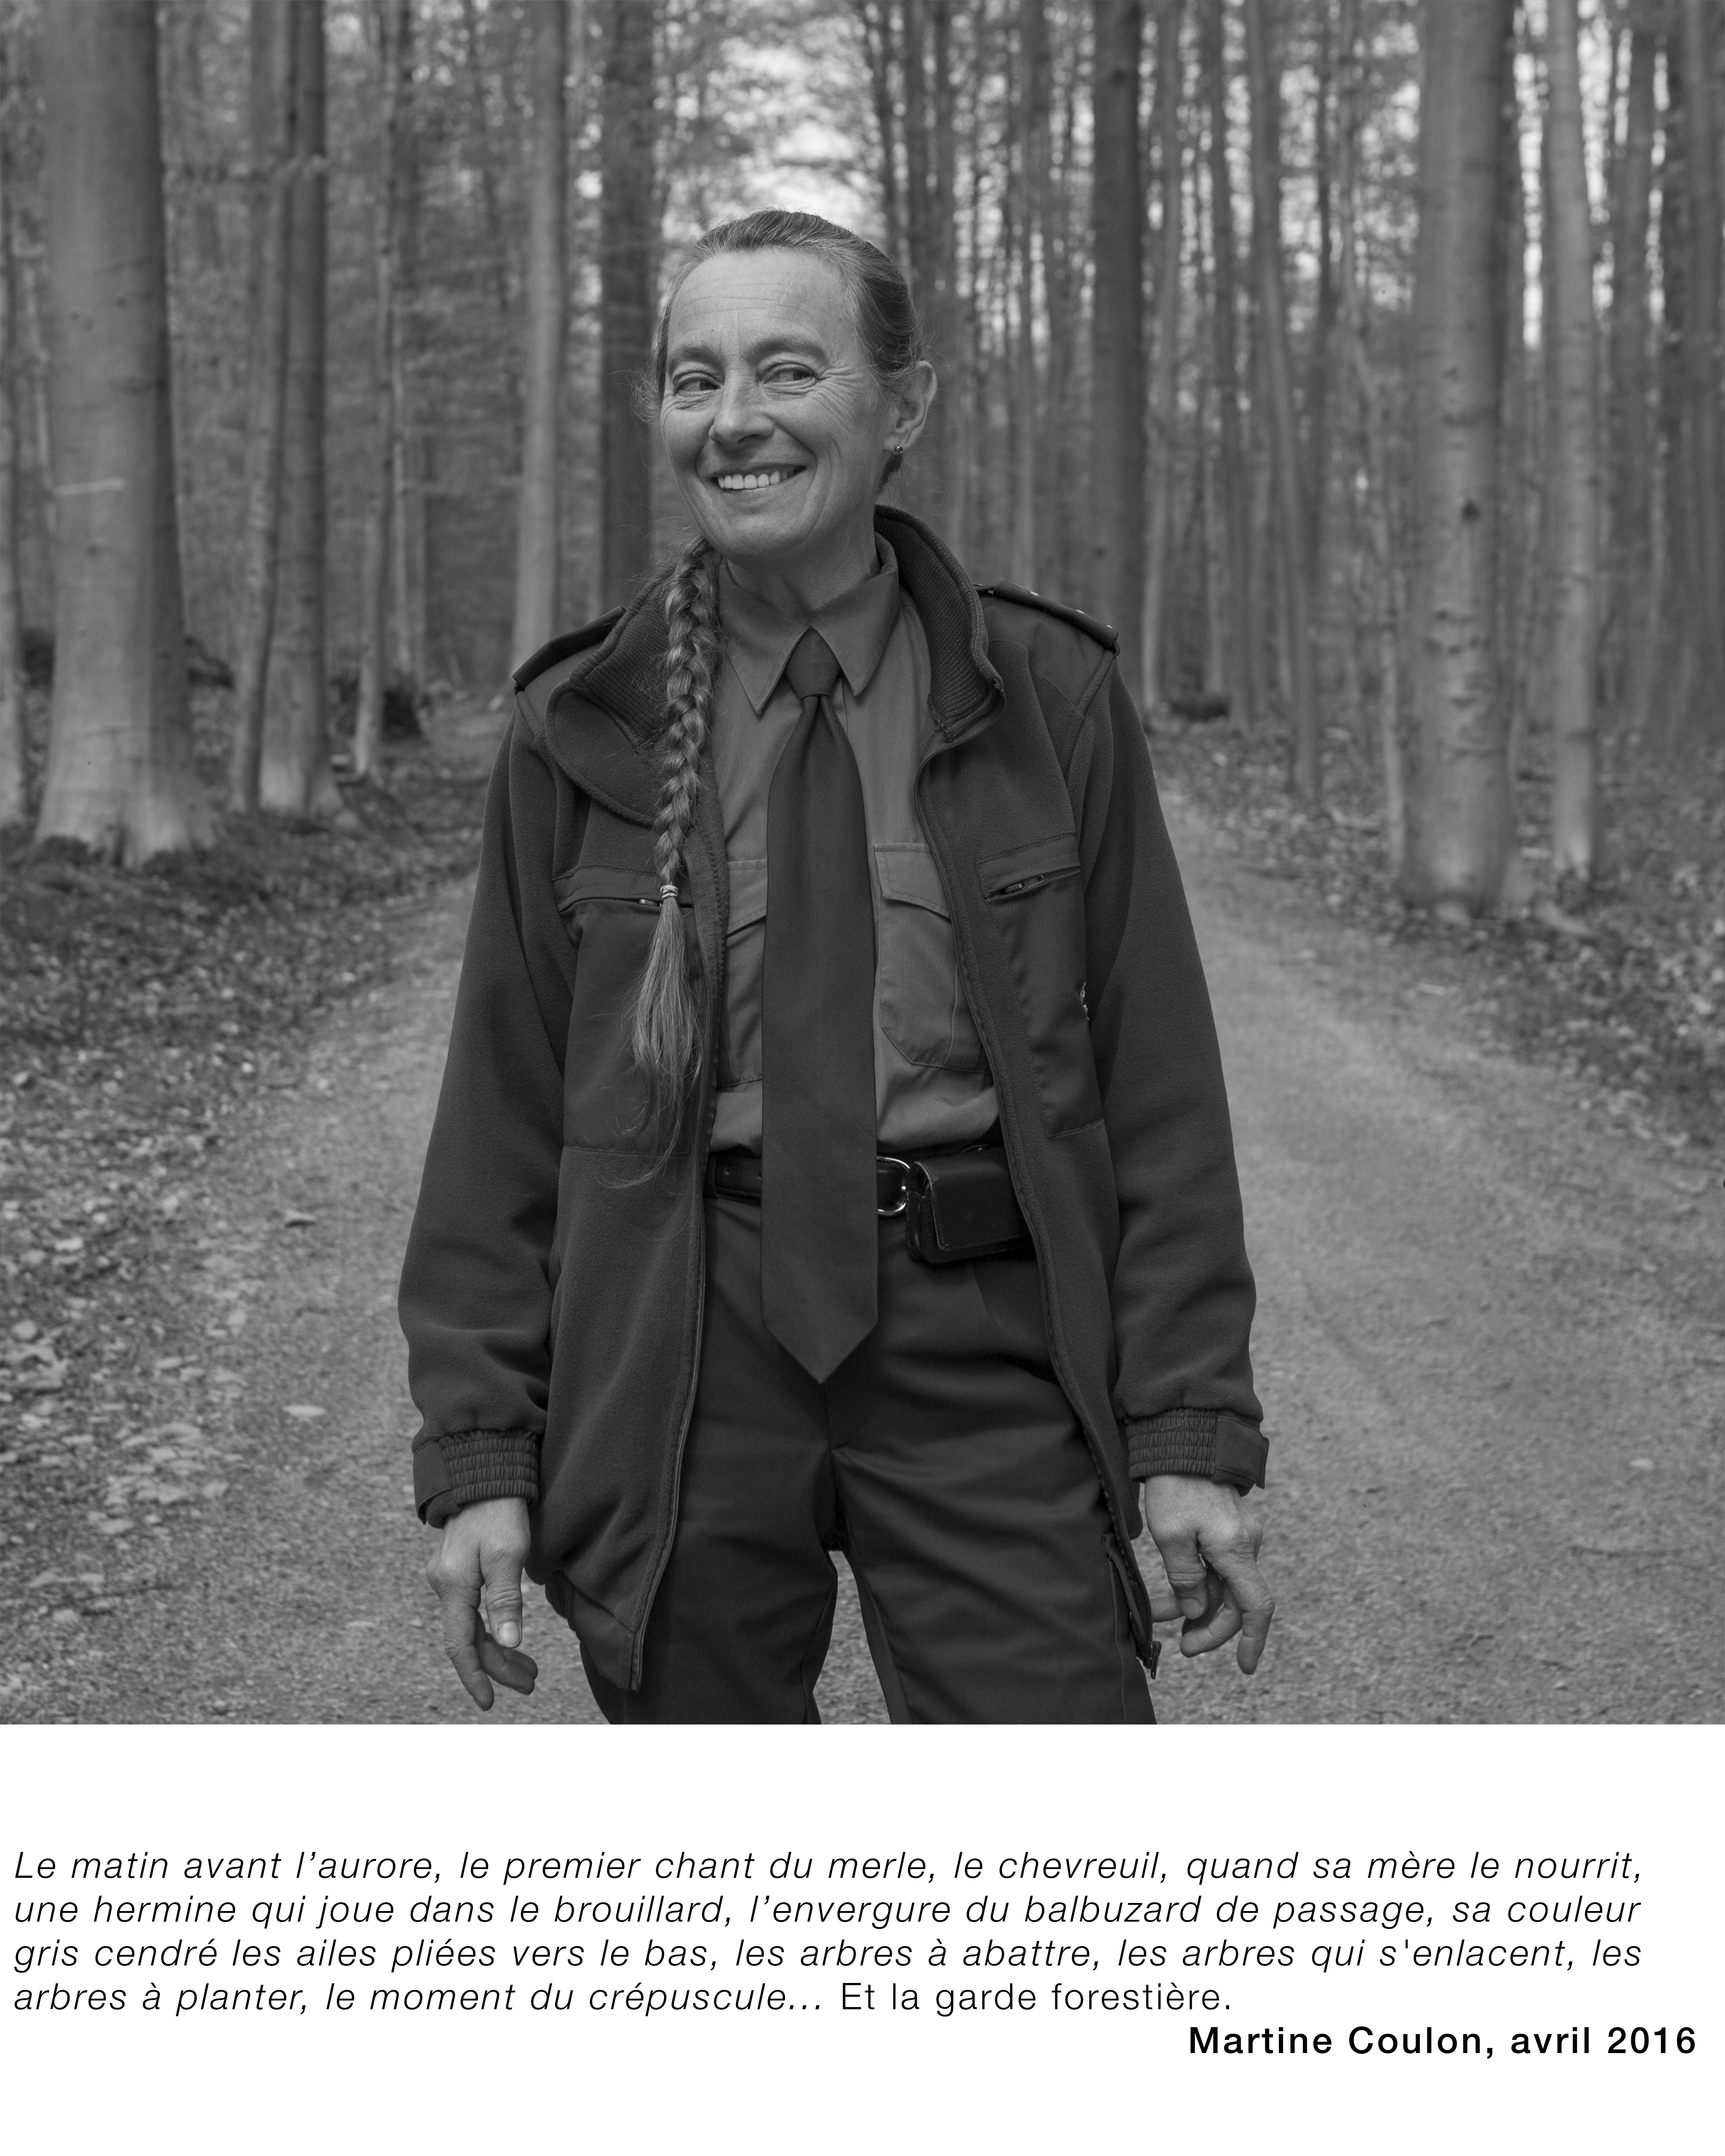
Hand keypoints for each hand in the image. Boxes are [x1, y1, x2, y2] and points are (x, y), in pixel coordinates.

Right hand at [426, 1496, 538, 1710]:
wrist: (484, 1471)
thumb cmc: (499, 1510)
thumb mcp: (508, 1554)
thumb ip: (505, 1600)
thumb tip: (506, 1644)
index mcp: (453, 1586)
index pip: (460, 1646)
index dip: (475, 1676)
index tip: (490, 1702)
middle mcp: (445, 1585)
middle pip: (469, 1640)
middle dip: (498, 1666)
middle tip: (530, 1683)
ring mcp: (450, 1576)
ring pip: (472, 1626)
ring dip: (497, 1650)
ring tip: (529, 1669)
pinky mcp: (460, 1568)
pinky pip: (472, 1610)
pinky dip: (492, 1628)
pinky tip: (508, 1637)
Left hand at [1139, 1474, 1272, 1673]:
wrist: (1185, 1439)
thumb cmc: (1175, 1484)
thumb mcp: (1170, 1535)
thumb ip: (1185, 1578)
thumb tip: (1197, 1610)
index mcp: (1236, 1549)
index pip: (1256, 1606)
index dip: (1252, 1640)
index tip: (1244, 1667)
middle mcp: (1246, 1544)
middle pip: (1236, 1602)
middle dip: (1209, 1628)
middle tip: (1181, 1645)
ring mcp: (1239, 1535)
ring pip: (1223, 1586)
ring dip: (1196, 1606)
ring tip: (1161, 1617)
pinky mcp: (1228, 1529)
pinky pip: (1218, 1567)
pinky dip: (1197, 1584)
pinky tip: (1173, 1595)